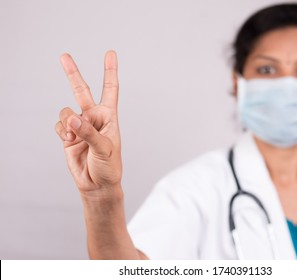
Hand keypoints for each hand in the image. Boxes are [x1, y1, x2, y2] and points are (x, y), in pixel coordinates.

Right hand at [55, 51, 121, 196]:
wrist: (97, 184)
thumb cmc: (109, 167)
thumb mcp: (104, 149)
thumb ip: (89, 132)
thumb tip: (72, 117)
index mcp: (109, 117)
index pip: (110, 89)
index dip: (110, 71)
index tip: (111, 53)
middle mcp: (94, 118)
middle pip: (82, 90)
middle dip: (73, 73)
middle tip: (64, 56)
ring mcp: (80, 126)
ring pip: (66, 111)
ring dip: (67, 122)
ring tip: (73, 135)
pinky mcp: (68, 136)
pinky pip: (59, 125)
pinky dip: (61, 131)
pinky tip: (68, 140)